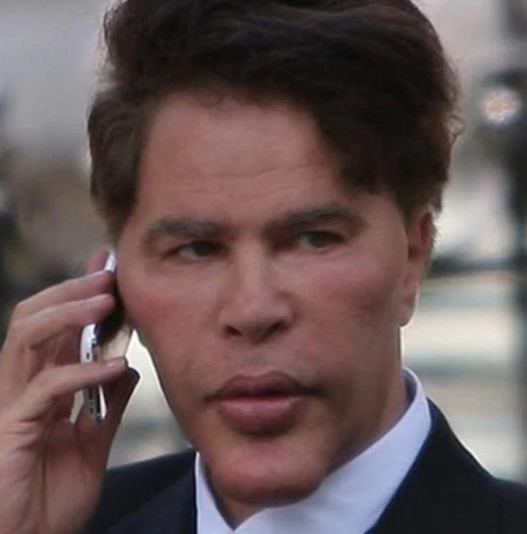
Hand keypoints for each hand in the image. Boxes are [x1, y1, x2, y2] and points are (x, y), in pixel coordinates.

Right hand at [0, 250, 138, 533]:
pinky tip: (115, 366)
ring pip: (28, 337)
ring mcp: (12, 405)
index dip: (78, 293)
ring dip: (69, 312)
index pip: (56, 327)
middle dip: (70, 289)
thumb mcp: (92, 443)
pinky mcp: (12, 429)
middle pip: (34, 317)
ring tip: (106, 299)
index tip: (108, 267)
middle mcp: (21, 388)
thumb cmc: (51, 499)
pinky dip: (82, 372)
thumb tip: (127, 367)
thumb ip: (108, 405)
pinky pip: (46, 388)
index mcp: (41, 388)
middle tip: (107, 272)